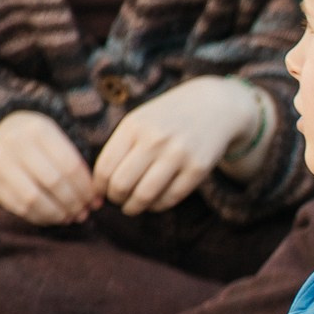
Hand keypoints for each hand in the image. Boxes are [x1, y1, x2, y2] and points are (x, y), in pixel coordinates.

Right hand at [0, 110, 96, 223]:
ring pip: (34, 199)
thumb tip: (95, 203)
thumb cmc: (39, 144)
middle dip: (74, 202)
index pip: (70, 166)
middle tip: (84, 212)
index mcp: (39, 131)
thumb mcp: (56, 142)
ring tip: (70, 217)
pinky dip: (41, 217)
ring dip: (58, 213)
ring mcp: (0, 164)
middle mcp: (16, 145)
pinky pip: (19, 208)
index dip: (86, 189)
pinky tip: (53, 218)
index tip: (94, 200)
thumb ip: (76, 168)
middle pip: (54, 183)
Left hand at [93, 76, 261, 215]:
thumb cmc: (168, 118)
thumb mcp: (140, 121)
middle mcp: (154, 140)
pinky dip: (158, 206)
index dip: (98, 187)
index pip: (105, 167)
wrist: (214, 106)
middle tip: (116, 201)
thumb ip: (121, 147)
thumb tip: (101, 184)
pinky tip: (154, 203)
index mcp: (133, 127)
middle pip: (122, 184)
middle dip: (115, 199)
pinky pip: (171, 197)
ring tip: (132, 207)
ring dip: (134, 207)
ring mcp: (178, 154)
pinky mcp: (198, 168)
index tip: (100, 193)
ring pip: (146, 194)